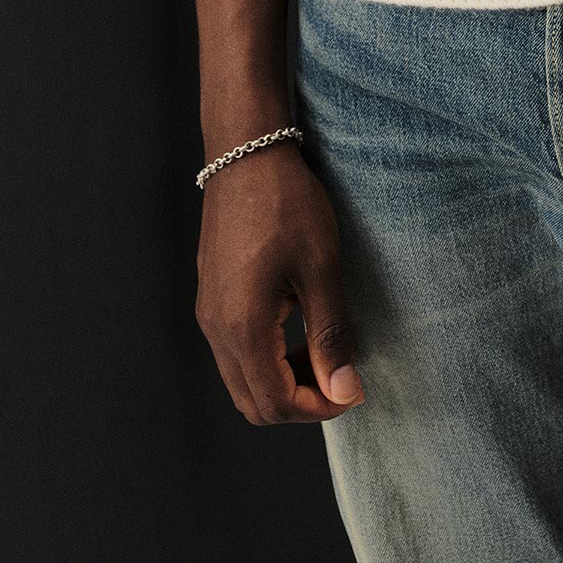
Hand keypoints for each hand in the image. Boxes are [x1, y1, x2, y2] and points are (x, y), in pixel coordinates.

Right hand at [194, 143, 366, 423]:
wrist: (246, 154)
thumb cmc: (287, 205)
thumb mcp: (321, 268)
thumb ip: (330, 336)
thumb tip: (345, 391)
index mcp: (242, 327)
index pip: (275, 403)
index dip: (319, 408)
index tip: (354, 390)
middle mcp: (216, 329)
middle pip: (253, 402)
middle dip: (300, 402)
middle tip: (341, 377)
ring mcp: (208, 313)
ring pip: (241, 379)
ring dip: (282, 380)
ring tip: (323, 350)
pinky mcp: (211, 296)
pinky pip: (233, 351)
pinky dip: (266, 358)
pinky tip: (297, 323)